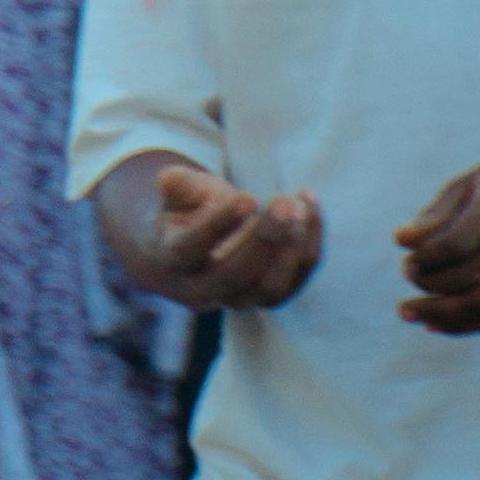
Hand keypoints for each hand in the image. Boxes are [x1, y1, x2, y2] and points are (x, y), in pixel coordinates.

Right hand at [143, 161, 324, 311]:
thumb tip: (169, 180)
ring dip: (290, 247)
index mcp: (172, 260)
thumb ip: (174, 185)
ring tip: (300, 205)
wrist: (192, 253)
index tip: (248, 197)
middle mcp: (202, 289)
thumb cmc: (184, 214)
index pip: (193, 249)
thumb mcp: (175, 195)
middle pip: (235, 275)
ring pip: (269, 288)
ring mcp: (238, 300)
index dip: (219, 225)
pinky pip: (296, 280)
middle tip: (283, 202)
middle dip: (264, 238)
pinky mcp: (269, 298)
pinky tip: (309, 206)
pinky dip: (309, 245)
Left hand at [396, 146, 479, 334]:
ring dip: (442, 315)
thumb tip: (400, 241)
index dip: (427, 259)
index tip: (407, 262)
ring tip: (410, 313)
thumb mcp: (467, 184)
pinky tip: (436, 324)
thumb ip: (435, 215)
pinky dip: (466, 325)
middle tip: (408, 279)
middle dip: (430, 286)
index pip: (458, 242)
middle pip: (471, 275)